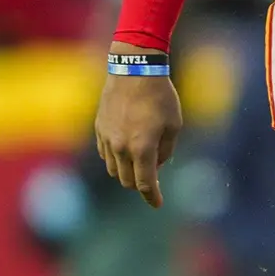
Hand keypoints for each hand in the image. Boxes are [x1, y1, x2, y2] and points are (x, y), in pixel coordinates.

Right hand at [94, 72, 182, 207]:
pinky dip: (116, 159)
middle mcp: (121, 148)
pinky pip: (106, 154)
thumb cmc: (160, 97)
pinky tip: (125, 150)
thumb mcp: (174, 125)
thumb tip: (156, 166)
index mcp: (142, 148)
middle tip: (152, 177)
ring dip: (127, 172)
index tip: (157, 204)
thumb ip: (166, 150)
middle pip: (127, 181)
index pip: (145, 184)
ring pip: (114, 170)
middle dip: (140, 184)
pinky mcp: (99, 129)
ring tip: (139, 161)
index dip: (151, 197)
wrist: (134, 71)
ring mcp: (107, 139)